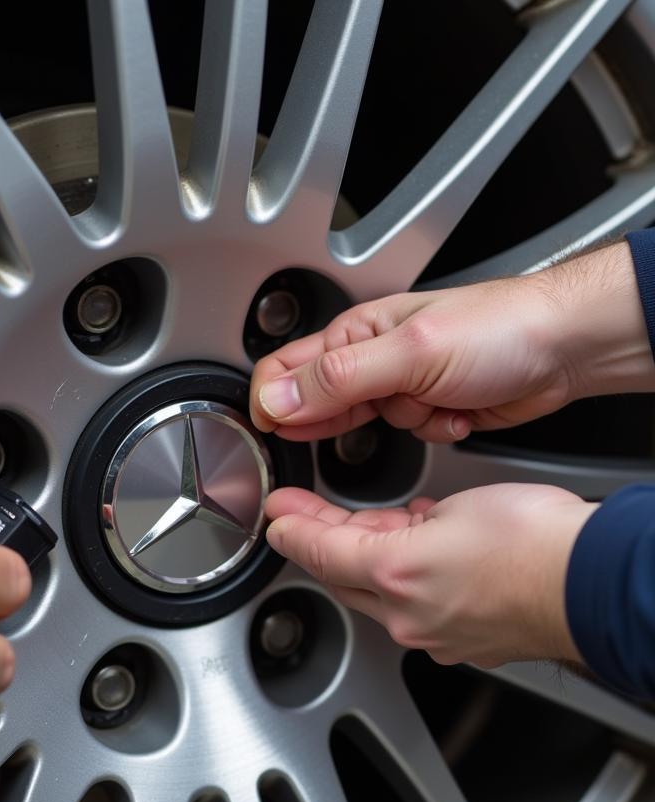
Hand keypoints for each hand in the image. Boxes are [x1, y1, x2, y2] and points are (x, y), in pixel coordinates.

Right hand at [250, 242, 651, 442]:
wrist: (565, 348)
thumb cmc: (500, 328)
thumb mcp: (409, 353)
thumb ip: (338, 380)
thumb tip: (277, 398)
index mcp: (356, 333)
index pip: (286, 369)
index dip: (273, 402)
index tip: (276, 430)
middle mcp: (372, 358)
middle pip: (320, 402)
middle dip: (343, 420)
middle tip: (372, 415)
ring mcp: (400, 385)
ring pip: (367, 425)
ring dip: (403, 424)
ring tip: (430, 402)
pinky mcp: (427, 409)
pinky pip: (408, 437)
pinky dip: (433, 432)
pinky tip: (455, 412)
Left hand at [265, 484, 596, 667]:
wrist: (595, 583)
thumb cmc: (539, 542)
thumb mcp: (454, 507)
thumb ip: (407, 522)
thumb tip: (397, 525)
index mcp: (395, 574)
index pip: (320, 552)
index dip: (292, 529)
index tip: (277, 517)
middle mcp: (406, 615)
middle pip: (342, 576)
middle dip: (321, 542)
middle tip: (302, 516)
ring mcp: (433, 636)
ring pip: (378, 595)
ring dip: (366, 561)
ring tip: (369, 526)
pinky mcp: (461, 644)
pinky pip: (415, 609)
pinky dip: (408, 582)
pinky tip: (421, 555)